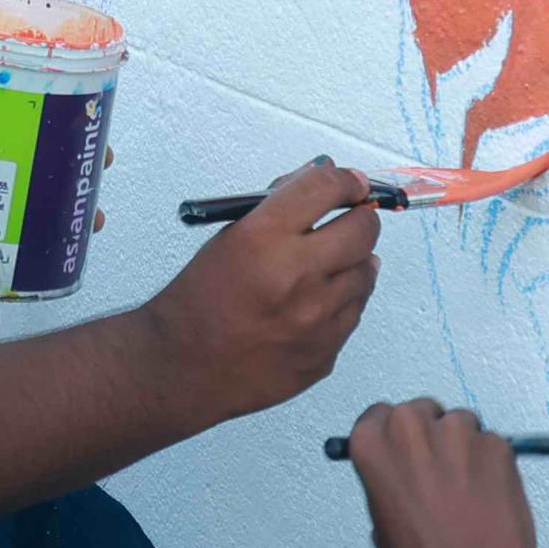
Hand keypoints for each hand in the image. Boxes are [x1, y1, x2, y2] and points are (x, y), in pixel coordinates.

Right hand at [141, 160, 378, 423]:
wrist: (182, 368)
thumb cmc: (198, 303)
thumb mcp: (227, 240)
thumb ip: (278, 208)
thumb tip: (324, 179)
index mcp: (261, 239)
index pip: (326, 188)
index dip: (346, 181)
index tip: (352, 184)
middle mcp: (294, 276)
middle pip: (363, 231)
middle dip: (359, 220)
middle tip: (350, 222)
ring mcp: (314, 319)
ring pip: (366, 273)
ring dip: (352, 263)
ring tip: (326, 268)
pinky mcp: (325, 353)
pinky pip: (355, 313)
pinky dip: (343, 301)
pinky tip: (317, 303)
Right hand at [338, 398, 543, 547]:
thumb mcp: (383, 524)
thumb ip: (388, 484)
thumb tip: (402, 473)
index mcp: (374, 447)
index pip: (378, 416)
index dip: (393, 434)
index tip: (403, 447)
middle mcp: (412, 429)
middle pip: (421, 411)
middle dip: (430, 434)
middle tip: (439, 472)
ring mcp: (458, 434)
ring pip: (461, 424)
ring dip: (464, 448)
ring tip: (468, 493)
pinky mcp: (498, 445)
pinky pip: (493, 444)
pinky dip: (493, 465)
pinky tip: (490, 500)